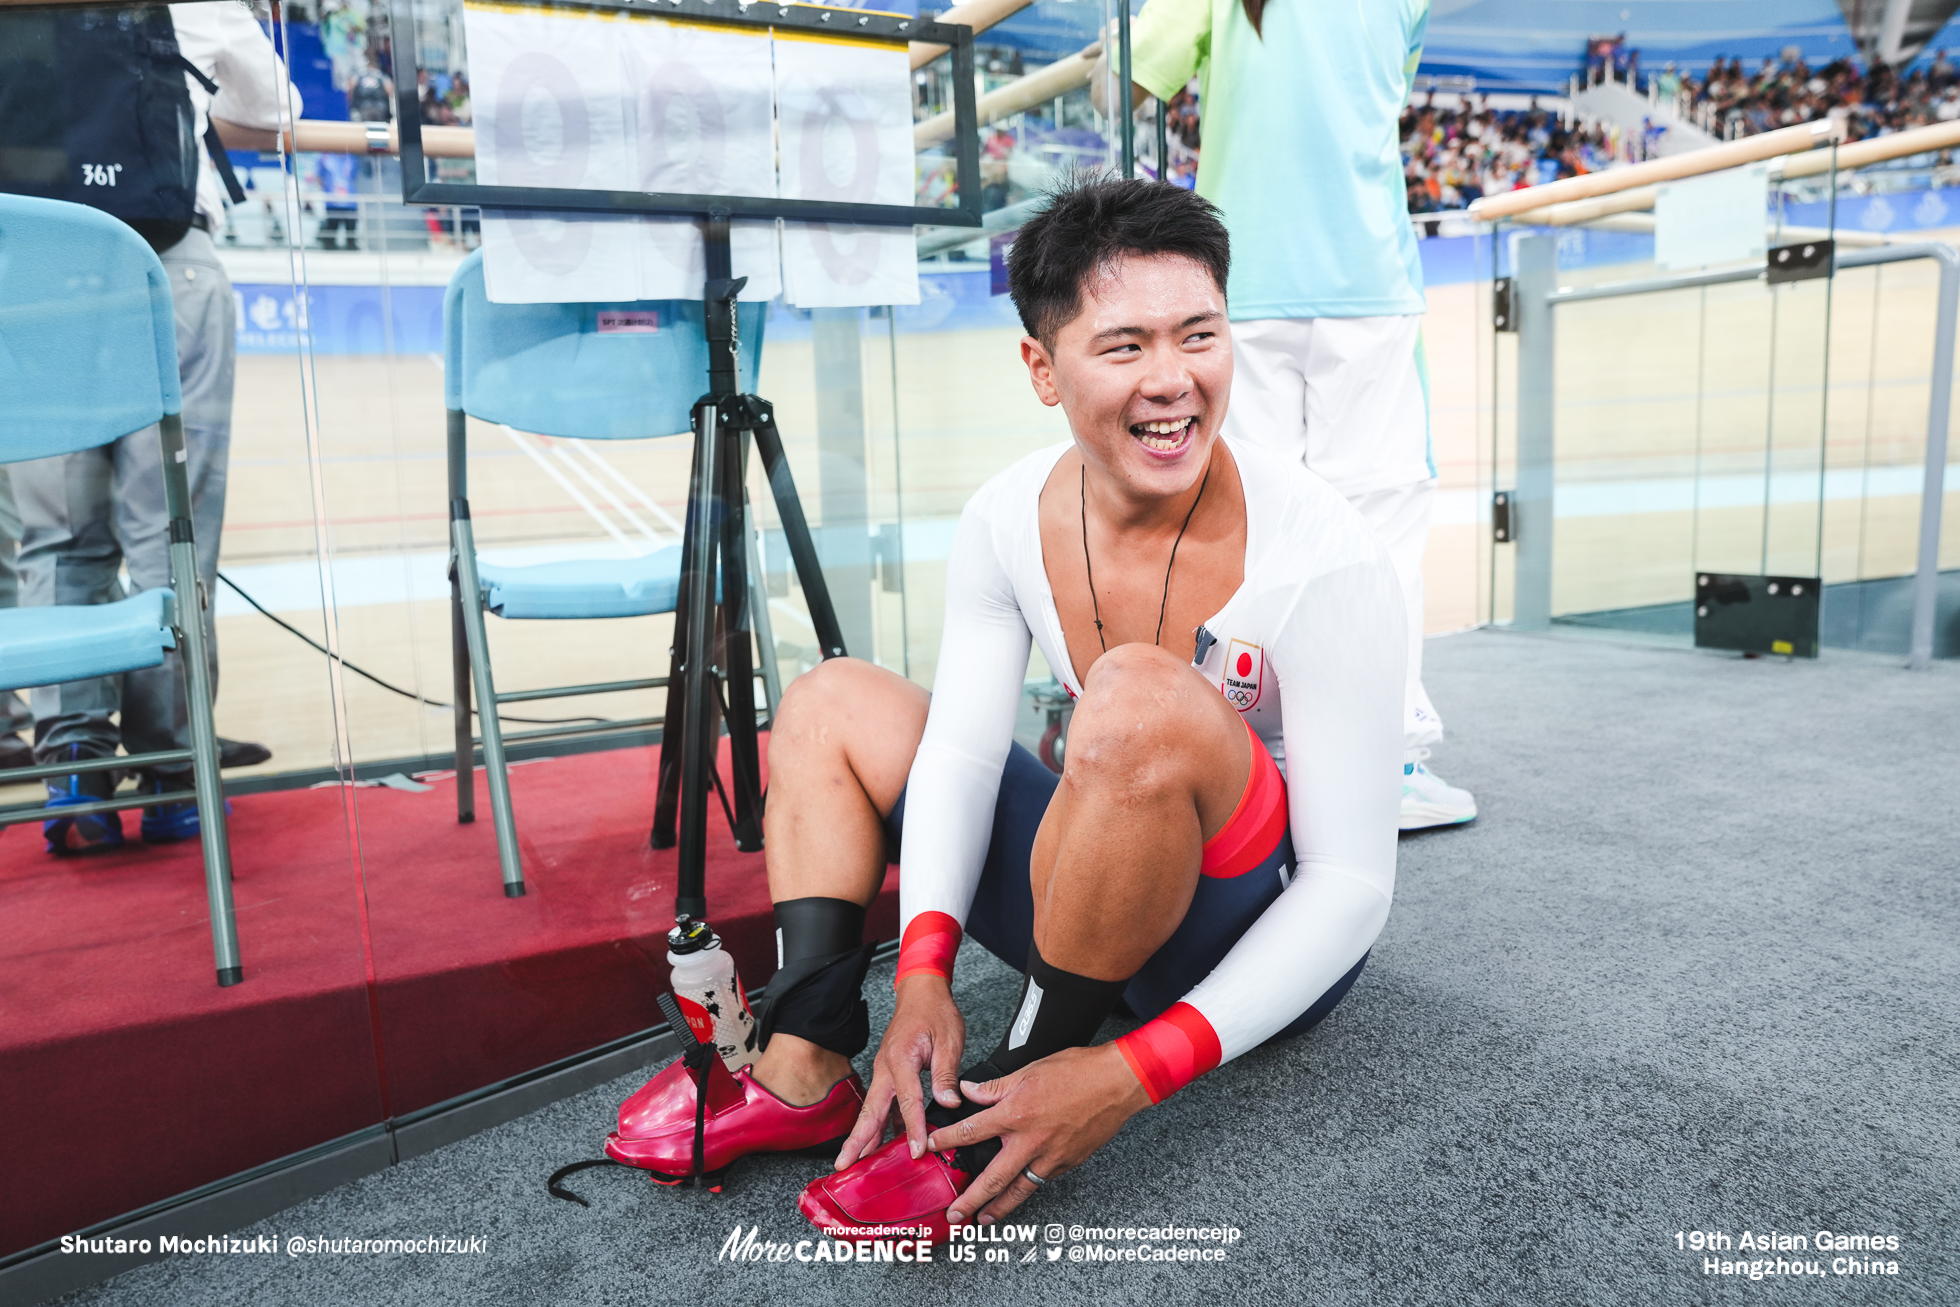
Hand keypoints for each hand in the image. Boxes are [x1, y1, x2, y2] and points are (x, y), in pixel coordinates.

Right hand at [834, 974, 964, 1168]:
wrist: (922, 991)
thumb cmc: (934, 1011)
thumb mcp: (949, 1040)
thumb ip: (945, 1074)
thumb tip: (949, 1103)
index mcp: (900, 1059)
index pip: (907, 1102)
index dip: (913, 1129)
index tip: (918, 1151)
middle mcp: (886, 1068)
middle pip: (870, 1110)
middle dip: (857, 1140)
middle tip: (845, 1165)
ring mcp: (884, 1071)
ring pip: (872, 1109)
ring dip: (864, 1136)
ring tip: (856, 1162)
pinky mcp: (889, 1074)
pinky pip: (882, 1104)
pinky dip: (879, 1124)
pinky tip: (883, 1143)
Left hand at [926, 1043, 1151, 1225]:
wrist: (1119, 1082)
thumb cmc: (1078, 1071)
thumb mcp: (1029, 1070)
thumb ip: (995, 1087)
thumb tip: (969, 1091)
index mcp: (1016, 1114)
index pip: (970, 1132)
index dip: (946, 1141)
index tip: (931, 1148)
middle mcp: (1030, 1141)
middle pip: (992, 1179)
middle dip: (970, 1199)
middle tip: (954, 1214)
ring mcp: (1051, 1156)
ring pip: (1019, 1189)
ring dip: (998, 1208)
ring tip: (983, 1220)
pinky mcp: (1068, 1163)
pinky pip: (1042, 1180)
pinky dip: (1027, 1188)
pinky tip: (1019, 1192)